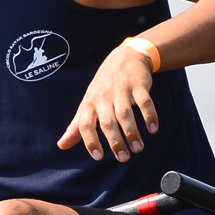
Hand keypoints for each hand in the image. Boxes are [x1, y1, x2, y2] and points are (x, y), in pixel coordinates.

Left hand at [56, 45, 158, 161]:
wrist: (123, 56)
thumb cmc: (103, 86)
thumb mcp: (87, 103)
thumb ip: (76, 126)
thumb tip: (61, 145)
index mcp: (90, 104)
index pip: (85, 124)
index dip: (90, 140)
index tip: (98, 157)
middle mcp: (104, 98)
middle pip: (107, 122)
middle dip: (115, 141)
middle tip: (123, 158)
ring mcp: (121, 90)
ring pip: (125, 114)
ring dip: (132, 132)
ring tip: (138, 148)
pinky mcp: (138, 85)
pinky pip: (144, 102)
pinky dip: (149, 115)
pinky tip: (153, 129)